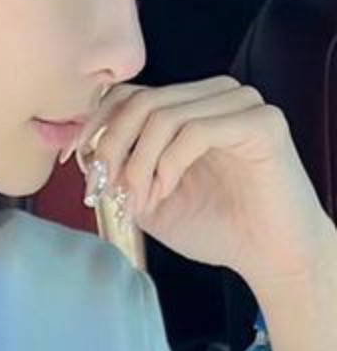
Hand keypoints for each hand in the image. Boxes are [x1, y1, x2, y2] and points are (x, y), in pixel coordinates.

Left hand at [70, 76, 330, 288]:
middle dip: (112, 150)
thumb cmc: (215, 227)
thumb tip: (85, 154)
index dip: (95, 128)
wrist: (269, 256)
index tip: (81, 169)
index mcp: (190, 105)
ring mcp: (241, 103)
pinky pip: (196, 130)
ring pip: (163, 116)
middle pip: (141, 102)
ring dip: (139, 165)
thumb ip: (120, 171)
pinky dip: (168, 165)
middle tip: (108, 192)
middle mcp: (216, 95)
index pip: (129, 94)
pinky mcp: (262, 122)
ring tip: (142, 201)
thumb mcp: (150, 199)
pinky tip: (165, 192)